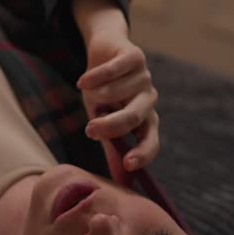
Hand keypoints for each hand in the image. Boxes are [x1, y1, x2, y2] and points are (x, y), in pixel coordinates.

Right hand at [74, 0, 159, 181]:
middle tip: (90, 130)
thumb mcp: (103, 121)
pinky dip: (95, 78)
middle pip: (134, 117)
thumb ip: (111, 148)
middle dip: (111, 126)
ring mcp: (144, 77)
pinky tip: (82, 82)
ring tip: (87, 91)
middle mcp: (149, 99)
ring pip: (116, 92)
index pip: (151, 141)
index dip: (142, 153)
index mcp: (145, 119)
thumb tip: (119, 183)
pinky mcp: (134, 56)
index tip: (128, 164)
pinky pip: (113, 71)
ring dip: (95, 94)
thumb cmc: (103, 92)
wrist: (103, 51)